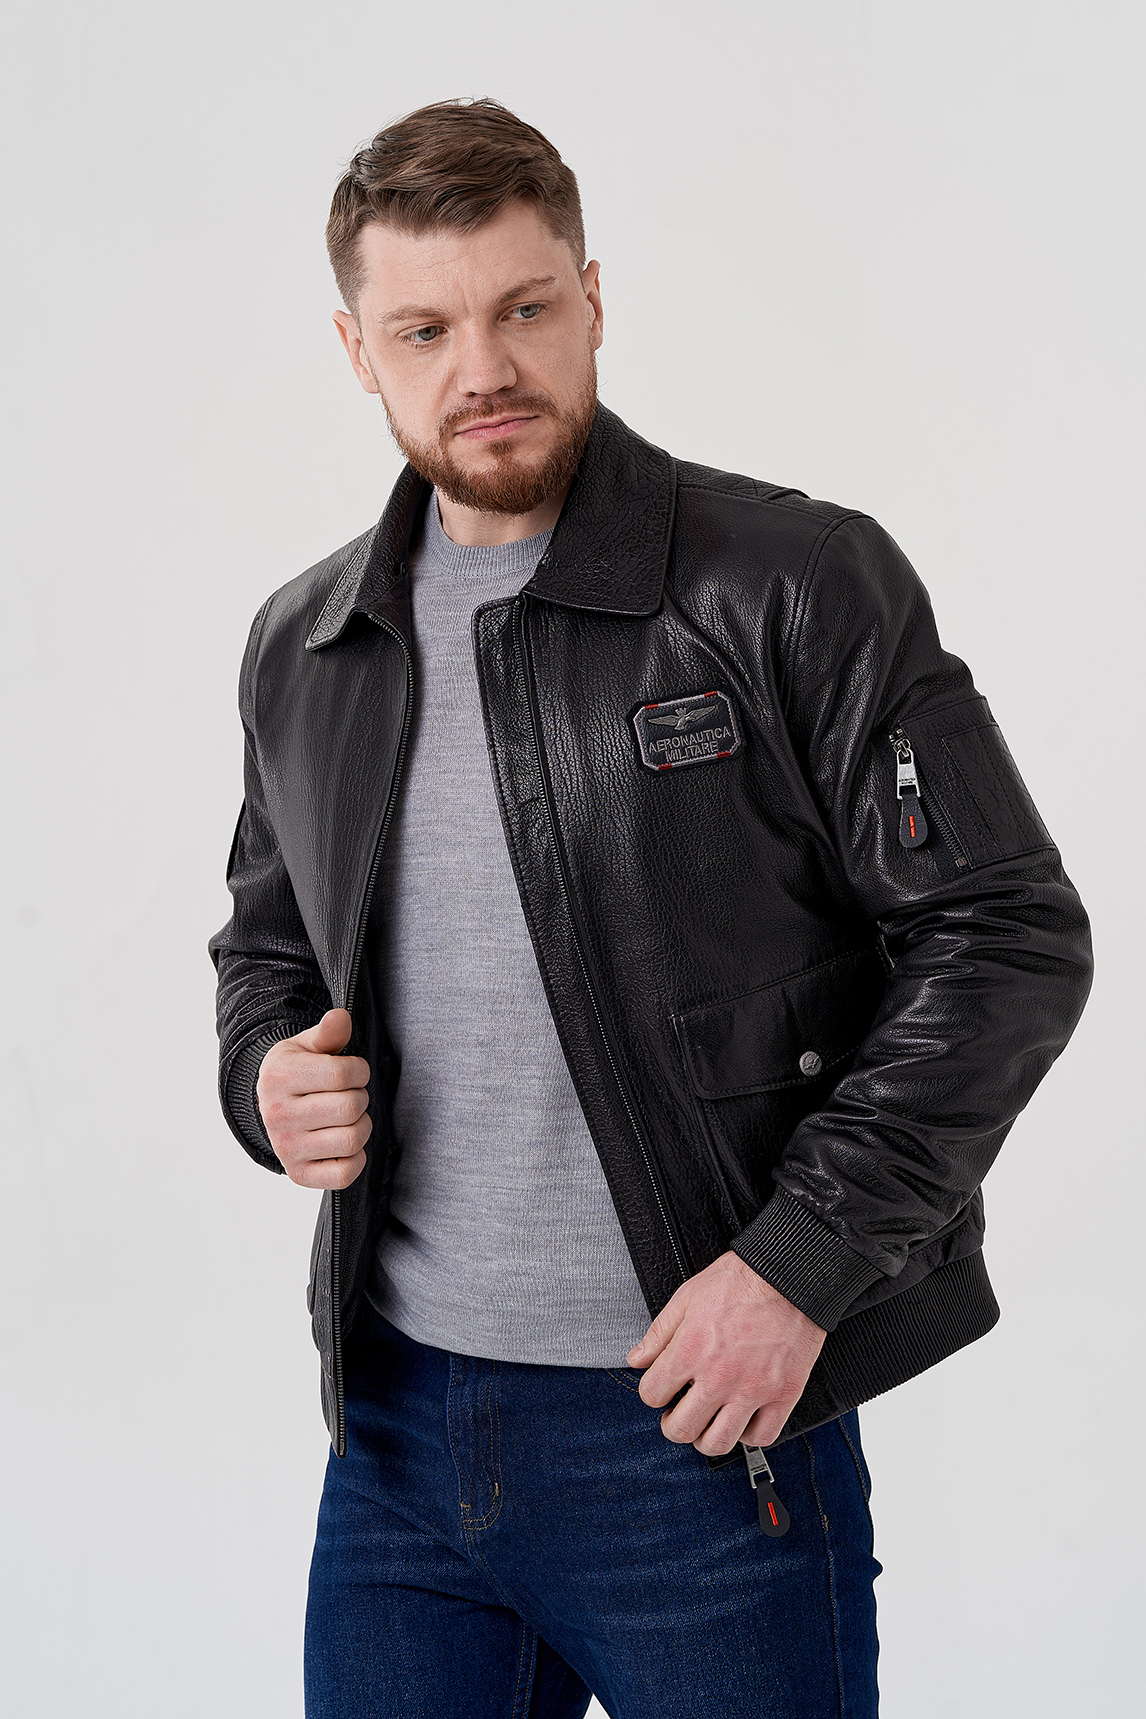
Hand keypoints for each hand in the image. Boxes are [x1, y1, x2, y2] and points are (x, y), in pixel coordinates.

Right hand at [256, 1008, 371, 1188]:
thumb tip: (340, 1018)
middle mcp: (278, 1115)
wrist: (270, 1107)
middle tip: (350, 1095)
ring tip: (348, 1117)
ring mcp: (287, 1148)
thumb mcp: (306, 1045)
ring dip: (361, 1126)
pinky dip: (355, 1158)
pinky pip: (344, 1174)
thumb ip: (328, 1032)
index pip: (343, 1075)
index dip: (360, 1070)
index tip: (353, 1071)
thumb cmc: (296, 1072)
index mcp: (279, 1077)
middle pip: (351, 1107)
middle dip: (360, 1097)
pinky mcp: (299, 1174)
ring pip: (352, 1139)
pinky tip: (344, 1142)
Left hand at [625, 1250, 825, 1455]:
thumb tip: (637, 1358)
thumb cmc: (741, 1281)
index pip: (652, 1394)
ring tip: (707, 1423)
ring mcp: (753, 1389)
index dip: (652, 1392)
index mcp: (691, 1350)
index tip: (661, 1389)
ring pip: (719, 1442)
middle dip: (673, 1424)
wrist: (788, 1276)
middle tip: (678, 1414)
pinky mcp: (783, 1394)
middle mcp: (719, 1376)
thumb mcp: (687, 1297)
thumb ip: (659, 1332)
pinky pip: (762, 1436)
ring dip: (706, 1438)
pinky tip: (743, 1420)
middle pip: (681, 1429)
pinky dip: (748, 1434)